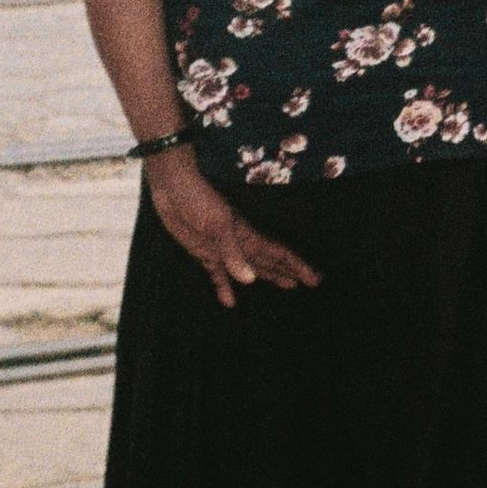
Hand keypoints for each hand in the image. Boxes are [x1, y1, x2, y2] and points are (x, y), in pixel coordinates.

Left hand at [144, 148, 321, 305]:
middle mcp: (239, 243)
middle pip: (269, 261)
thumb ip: (232, 253)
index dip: (296, 266)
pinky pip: (217, 274)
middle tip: (306, 283)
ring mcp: (222, 248)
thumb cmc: (198, 199)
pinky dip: (223, 288)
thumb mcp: (216, 225)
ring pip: (250, 267)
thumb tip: (250, 281)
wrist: (172, 185)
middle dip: (288, 271)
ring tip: (285, 286)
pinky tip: (229, 302)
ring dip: (266, 276)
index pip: (278, 253)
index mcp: (247, 235)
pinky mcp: (203, 251)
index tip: (314, 279)